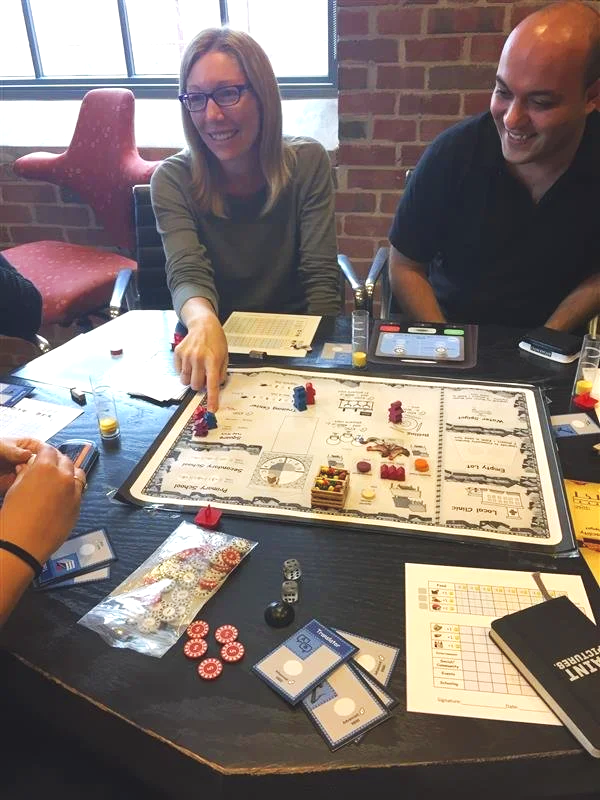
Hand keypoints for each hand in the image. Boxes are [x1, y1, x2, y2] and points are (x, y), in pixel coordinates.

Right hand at [0, 440, 84, 564]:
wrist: (22, 543)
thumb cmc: (13, 516)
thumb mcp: (15, 488)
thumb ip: (26, 473)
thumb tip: (28, 467)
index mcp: (45, 467)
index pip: (49, 450)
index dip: (44, 451)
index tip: (40, 454)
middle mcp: (63, 476)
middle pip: (65, 460)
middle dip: (57, 461)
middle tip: (48, 466)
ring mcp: (74, 491)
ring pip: (77, 474)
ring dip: (69, 472)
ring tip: (58, 479)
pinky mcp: (78, 506)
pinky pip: (80, 491)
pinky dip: (73, 488)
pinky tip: (63, 494)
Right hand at [174, 311, 227, 410]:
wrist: (203, 325)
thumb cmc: (216, 341)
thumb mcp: (224, 356)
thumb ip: (220, 373)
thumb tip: (214, 387)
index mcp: (212, 360)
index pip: (212, 384)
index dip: (212, 398)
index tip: (212, 409)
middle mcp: (198, 358)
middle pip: (195, 385)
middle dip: (199, 385)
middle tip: (203, 377)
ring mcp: (186, 356)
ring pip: (185, 380)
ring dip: (191, 379)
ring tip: (196, 368)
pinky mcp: (178, 353)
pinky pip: (178, 371)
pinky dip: (184, 370)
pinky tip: (190, 361)